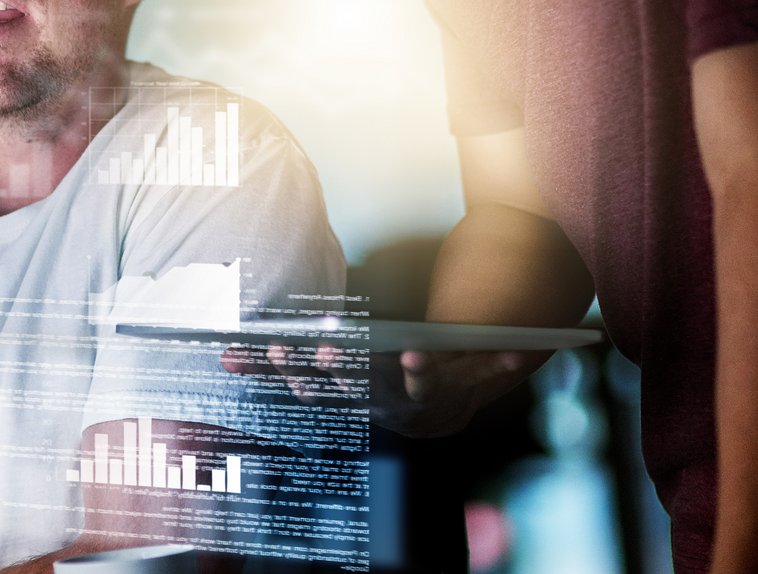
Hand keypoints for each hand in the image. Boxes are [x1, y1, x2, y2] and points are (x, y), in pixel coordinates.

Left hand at [222, 341, 548, 436]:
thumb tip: (530, 347)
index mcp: (417, 394)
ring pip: (314, 390)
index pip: (420, 385)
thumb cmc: (449, 372)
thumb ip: (499, 358)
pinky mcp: (318, 393)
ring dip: (290, 372)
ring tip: (272, 349)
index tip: (415, 355)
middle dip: (341, 371)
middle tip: (326, 350)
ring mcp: (344, 400)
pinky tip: (227, 357)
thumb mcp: (477, 365)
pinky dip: (257, 370)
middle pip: (359, 389)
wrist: (429, 411)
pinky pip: (285, 383)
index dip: (419, 373)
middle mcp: (378, 402)